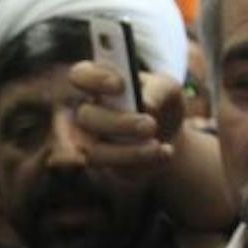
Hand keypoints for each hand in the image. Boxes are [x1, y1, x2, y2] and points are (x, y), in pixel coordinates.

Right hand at [69, 61, 184, 190]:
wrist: (167, 135)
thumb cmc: (160, 101)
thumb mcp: (167, 89)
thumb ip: (158, 89)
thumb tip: (146, 105)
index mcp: (95, 82)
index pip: (80, 76)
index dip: (94, 80)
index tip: (120, 85)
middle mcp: (85, 112)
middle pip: (85, 117)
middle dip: (117, 122)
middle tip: (150, 125)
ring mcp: (89, 142)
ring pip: (94, 152)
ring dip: (128, 152)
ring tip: (157, 146)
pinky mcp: (103, 167)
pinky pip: (113, 171)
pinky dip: (140, 165)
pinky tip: (164, 154)